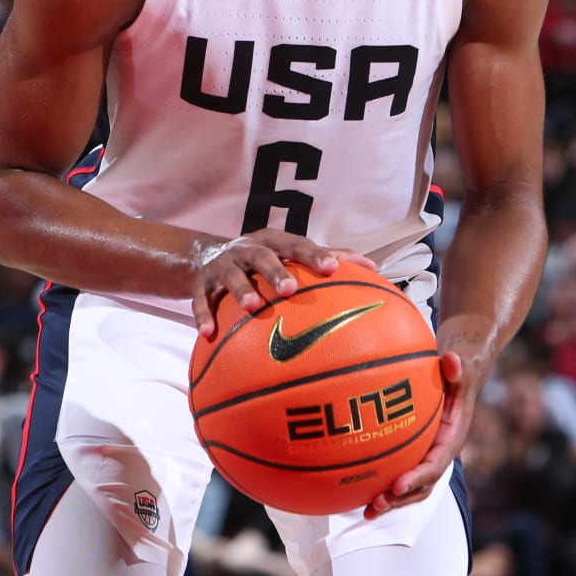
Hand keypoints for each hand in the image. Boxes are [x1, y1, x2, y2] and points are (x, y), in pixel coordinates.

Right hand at [189, 230, 373, 339]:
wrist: (207, 256)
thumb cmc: (265, 259)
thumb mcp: (289, 253)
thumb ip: (328, 258)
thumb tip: (373, 268)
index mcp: (272, 240)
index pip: (295, 244)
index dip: (313, 255)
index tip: (331, 268)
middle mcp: (246, 249)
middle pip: (261, 255)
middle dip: (275, 271)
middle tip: (290, 289)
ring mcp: (222, 265)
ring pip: (230, 275)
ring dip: (241, 290)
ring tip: (252, 308)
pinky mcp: (202, 283)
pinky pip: (201, 299)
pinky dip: (204, 315)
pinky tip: (208, 334)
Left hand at [363, 350, 483, 517]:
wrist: (457, 375)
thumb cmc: (457, 372)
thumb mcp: (461, 368)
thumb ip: (457, 368)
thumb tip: (452, 359)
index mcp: (451, 439)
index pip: (436, 464)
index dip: (418, 477)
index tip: (398, 484)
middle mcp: (438, 453)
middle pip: (421, 485)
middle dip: (400, 498)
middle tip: (377, 503)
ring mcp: (425, 456)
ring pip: (410, 488)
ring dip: (391, 501)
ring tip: (368, 511)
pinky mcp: (412, 453)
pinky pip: (398, 474)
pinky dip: (382, 487)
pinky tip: (359, 495)